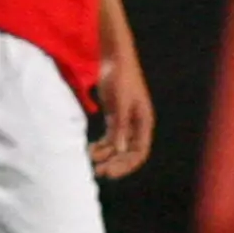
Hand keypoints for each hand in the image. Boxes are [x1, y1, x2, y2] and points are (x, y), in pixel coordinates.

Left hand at [90, 45, 155, 178]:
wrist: (115, 59)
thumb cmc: (121, 78)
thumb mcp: (120, 102)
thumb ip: (120, 126)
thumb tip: (119, 149)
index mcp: (144, 123)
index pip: (139, 152)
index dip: (126, 165)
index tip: (110, 173)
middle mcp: (137, 125)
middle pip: (128, 152)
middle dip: (114, 163)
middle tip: (98, 172)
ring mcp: (125, 121)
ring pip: (117, 146)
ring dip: (105, 155)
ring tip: (90, 160)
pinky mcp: (114, 116)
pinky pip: (110, 137)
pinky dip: (101, 144)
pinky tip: (90, 149)